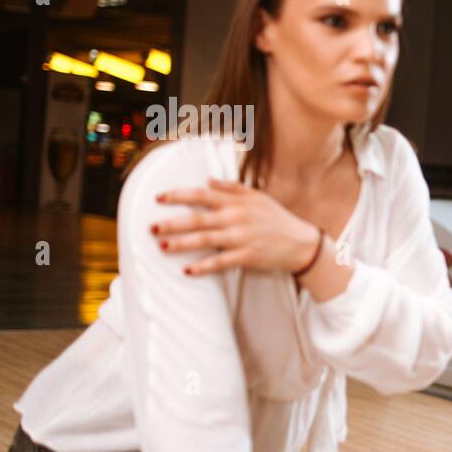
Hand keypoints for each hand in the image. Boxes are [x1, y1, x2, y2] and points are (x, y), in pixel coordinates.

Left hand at [152, 178, 320, 276]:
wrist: (301, 243)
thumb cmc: (277, 218)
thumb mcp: (257, 197)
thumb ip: (231, 188)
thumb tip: (207, 180)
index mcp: (236, 202)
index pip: (202, 195)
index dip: (178, 195)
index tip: (158, 198)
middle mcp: (236, 218)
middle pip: (198, 219)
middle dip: (172, 223)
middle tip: (151, 227)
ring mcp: (241, 238)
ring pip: (205, 240)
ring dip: (181, 243)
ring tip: (161, 246)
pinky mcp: (247, 256)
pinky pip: (221, 262)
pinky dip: (203, 267)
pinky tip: (187, 270)